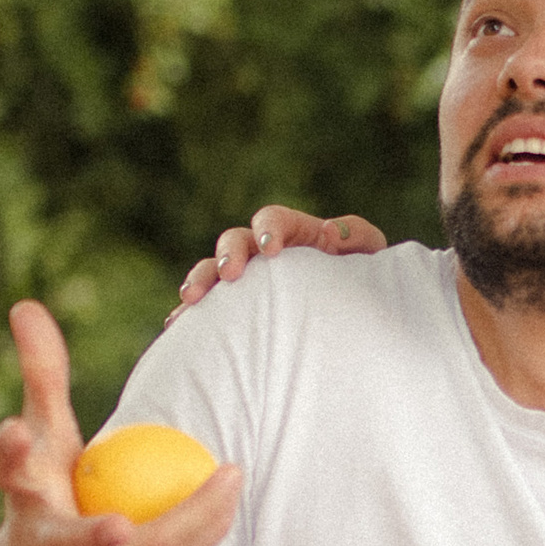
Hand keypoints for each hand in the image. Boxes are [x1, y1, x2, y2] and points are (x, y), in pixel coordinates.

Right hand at [0, 299, 240, 545]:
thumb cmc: (45, 496)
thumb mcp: (42, 439)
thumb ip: (41, 376)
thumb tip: (26, 304)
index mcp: (21, 498)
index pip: (6, 471)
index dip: (8, 452)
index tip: (15, 430)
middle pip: (67, 544)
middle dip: (88, 540)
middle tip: (120, 524)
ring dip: (187, 526)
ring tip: (229, 480)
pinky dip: (203, 535)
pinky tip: (233, 499)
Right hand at [170, 207, 389, 315]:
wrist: (355, 318)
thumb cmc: (363, 281)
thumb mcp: (369, 257)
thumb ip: (357, 237)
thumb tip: (328, 232)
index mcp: (295, 233)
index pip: (273, 219)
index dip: (269, 229)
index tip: (272, 249)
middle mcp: (263, 254)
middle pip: (234, 240)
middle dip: (228, 254)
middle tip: (229, 275)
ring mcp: (246, 281)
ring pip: (211, 271)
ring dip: (199, 281)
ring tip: (189, 300)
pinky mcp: (234, 310)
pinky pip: (206, 308)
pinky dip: (189, 315)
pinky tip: (175, 326)